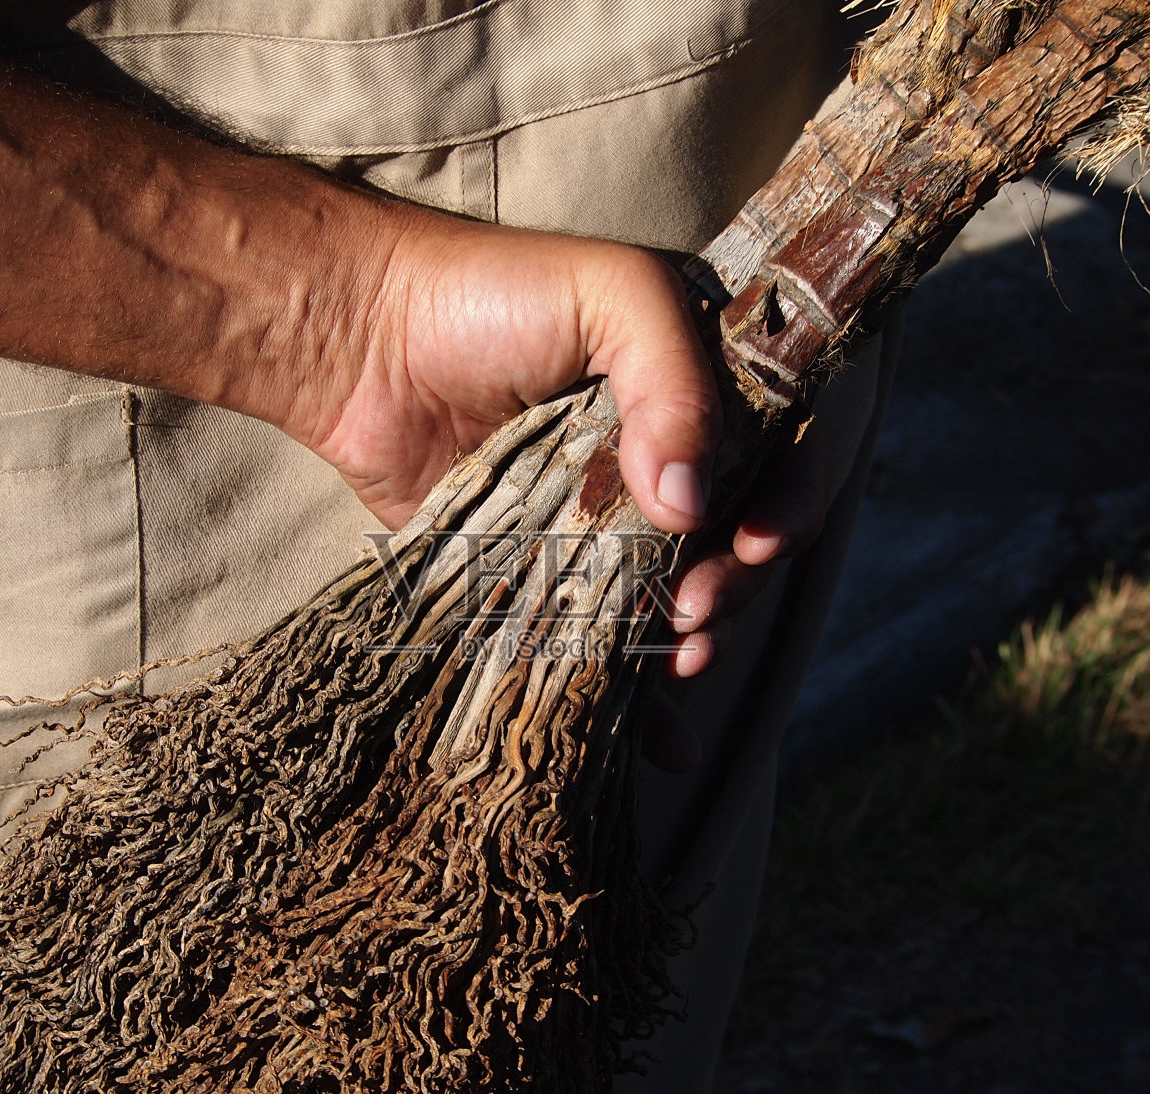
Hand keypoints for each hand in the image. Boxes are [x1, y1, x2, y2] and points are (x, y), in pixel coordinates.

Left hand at [244, 203, 832, 771]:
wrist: (360, 336)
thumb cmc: (486, 291)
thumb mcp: (611, 295)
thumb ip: (675, 382)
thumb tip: (692, 510)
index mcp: (694, 384)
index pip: (780, 453)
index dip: (789, 502)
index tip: (756, 541)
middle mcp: (657, 456)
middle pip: (736, 539)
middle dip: (736, 582)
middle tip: (695, 604)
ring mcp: (597, 519)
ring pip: (678, 597)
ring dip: (695, 638)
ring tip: (676, 652)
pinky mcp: (537, 570)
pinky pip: (596, 639)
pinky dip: (636, 700)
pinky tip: (663, 745)